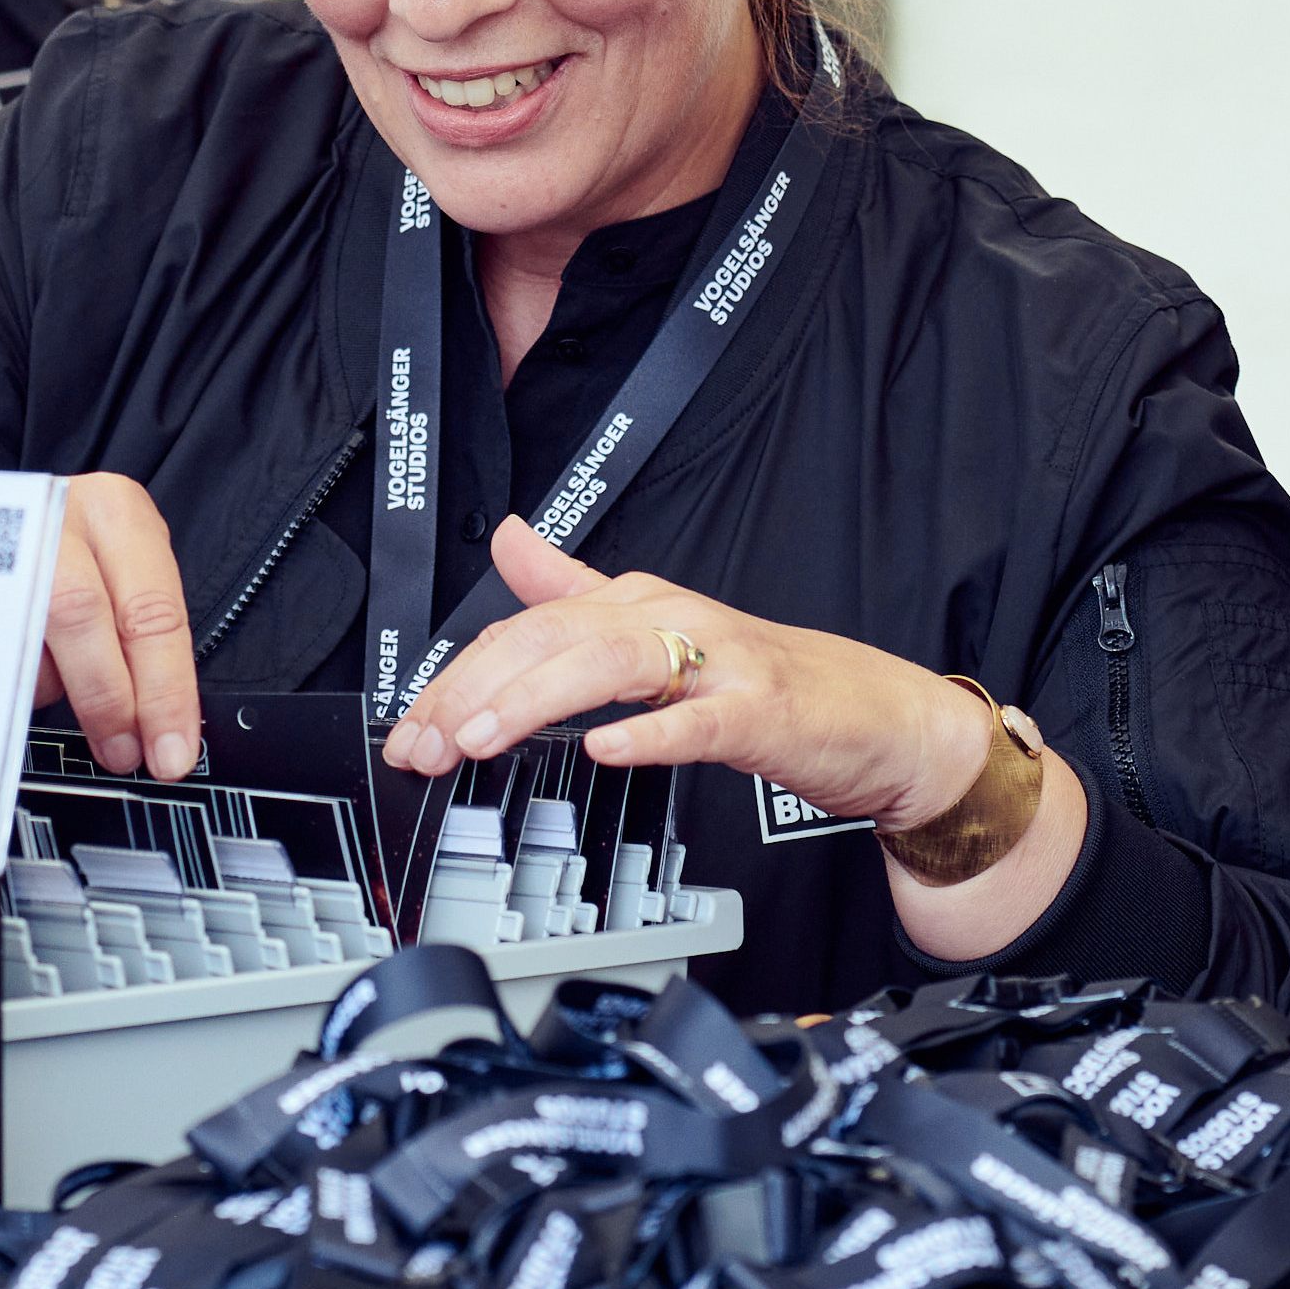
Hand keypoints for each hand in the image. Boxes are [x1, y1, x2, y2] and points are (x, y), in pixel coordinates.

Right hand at [33, 473, 198, 780]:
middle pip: (83, 616)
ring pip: (22, 630)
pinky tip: (14, 663)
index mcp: (116, 514)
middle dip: (106, 700)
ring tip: (58, 684)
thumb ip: (139, 635)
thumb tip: (158, 724)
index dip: (165, 693)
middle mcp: (56, 514)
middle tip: (120, 752)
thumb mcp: (120, 570)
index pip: (152, 613)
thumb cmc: (71, 551)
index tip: (172, 752)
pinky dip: (8, 671)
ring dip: (48, 684)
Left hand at [383, 519, 990, 831]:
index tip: (413, 725)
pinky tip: (606, 749)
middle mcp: (671, 618)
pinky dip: (652, 733)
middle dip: (476, 690)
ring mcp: (719, 661)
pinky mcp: (762, 711)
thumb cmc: (766, 682)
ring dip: (537, 701)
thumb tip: (508, 539)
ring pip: (612, 665)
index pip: (528, 627)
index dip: (459, 675)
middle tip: (425, 742)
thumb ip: (576, 589)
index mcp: (638, 604)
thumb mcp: (657, 632)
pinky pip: (700, 719)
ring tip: (481, 737)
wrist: (876, 717)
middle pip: (554, 639)